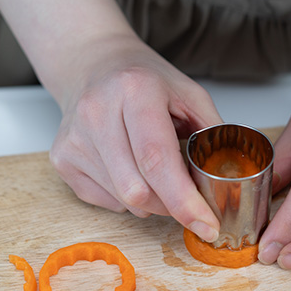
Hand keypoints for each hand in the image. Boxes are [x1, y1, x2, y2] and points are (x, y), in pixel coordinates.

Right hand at [49, 35, 222, 241]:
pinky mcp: (62, 159)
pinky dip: (128, 199)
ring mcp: (74, 138)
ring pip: (124, 201)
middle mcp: (97, 112)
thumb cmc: (144, 80)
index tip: (207, 225)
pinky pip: (107, 202)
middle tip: (187, 197)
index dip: (184, 201)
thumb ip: (212, 134)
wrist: (93, 65)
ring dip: (152, 203)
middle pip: (138, 190)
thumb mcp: (189, 94)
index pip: (157, 159)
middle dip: (171, 206)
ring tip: (155, 173)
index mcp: (135, 90)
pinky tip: (130, 171)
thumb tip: (228, 183)